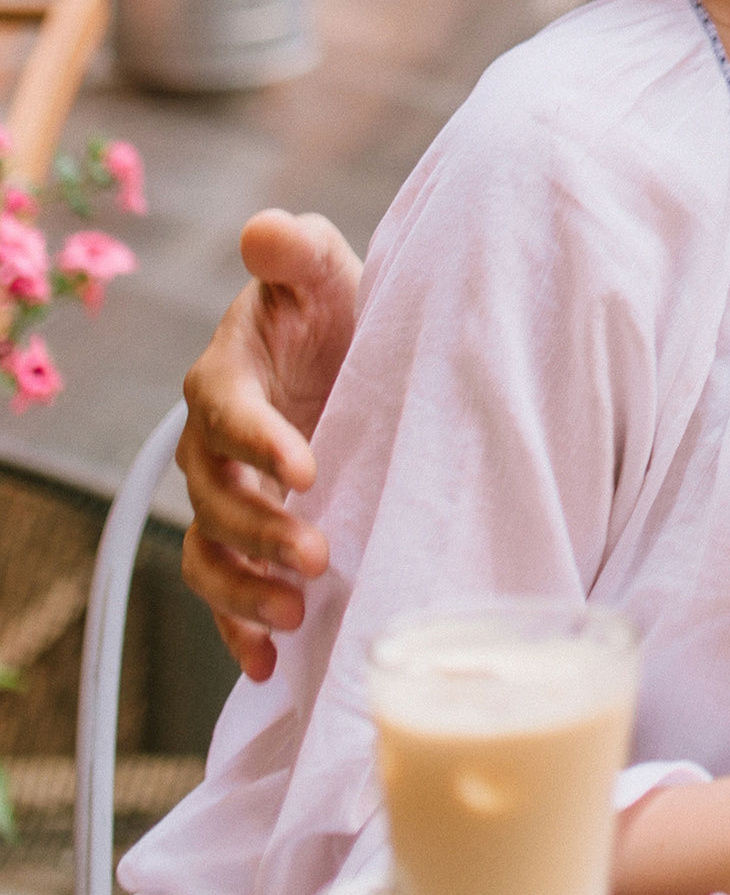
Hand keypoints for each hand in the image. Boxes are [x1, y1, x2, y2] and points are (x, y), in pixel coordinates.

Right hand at [175, 211, 360, 678]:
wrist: (351, 351)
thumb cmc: (330, 306)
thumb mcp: (323, 267)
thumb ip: (295, 251)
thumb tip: (265, 231)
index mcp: (226, 376)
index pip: (229, 411)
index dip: (261, 441)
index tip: (307, 466)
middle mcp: (213, 442)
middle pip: (217, 495)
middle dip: (262, 528)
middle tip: (318, 553)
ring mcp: (226, 494)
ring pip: (211, 549)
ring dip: (246, 587)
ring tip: (296, 614)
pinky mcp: (245, 534)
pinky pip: (222, 589)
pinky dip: (236, 627)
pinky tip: (267, 663)